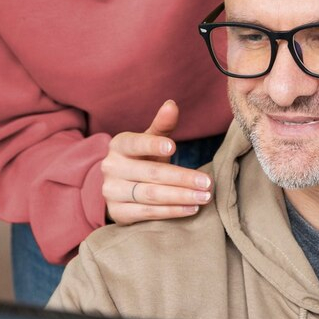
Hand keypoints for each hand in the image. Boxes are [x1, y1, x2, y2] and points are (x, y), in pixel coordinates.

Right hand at [102, 100, 213, 224]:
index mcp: (119, 145)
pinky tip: (190, 209)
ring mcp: (112, 191)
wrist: (120, 187)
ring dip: (180, 197)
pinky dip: (171, 212)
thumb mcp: (150, 140)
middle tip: (207, 183)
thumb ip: (162, 125)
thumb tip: (171, 105)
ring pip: (150, 195)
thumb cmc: (142, 158)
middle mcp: (111, 167)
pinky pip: (147, 213)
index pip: (135, 143)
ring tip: (204, 197)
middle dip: (182, 178)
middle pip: (150, 173)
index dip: (153, 145)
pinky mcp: (118, 213)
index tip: (173, 148)